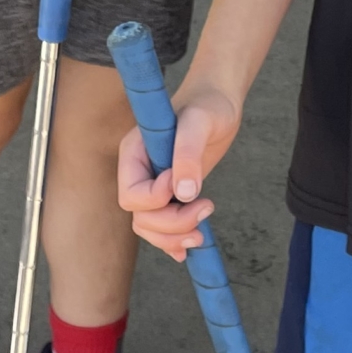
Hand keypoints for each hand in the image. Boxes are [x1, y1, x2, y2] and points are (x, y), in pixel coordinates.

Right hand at [116, 85, 240, 260]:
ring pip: (149, 228)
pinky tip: (189, 248)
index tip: (185, 184)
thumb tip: (184, 192)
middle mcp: (139, 173)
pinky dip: (174, 242)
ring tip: (202, 230)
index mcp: (134, 153)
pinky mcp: (170, 195)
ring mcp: (154, 186)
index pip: (132, 194)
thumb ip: (188, 152)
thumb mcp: (200, 122)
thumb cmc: (208, 105)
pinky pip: (162, 229)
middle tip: (206, 207)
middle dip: (172, 223)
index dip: (158, 199)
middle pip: (141, 217)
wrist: (219, 104)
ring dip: (175, 237)